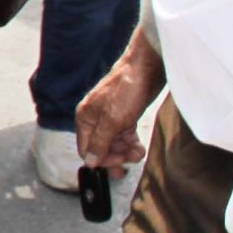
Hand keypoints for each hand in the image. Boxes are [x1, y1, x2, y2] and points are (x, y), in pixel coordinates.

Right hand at [75, 30, 162, 174]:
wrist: (148, 67)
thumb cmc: (127, 89)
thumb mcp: (112, 120)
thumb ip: (99, 142)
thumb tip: (89, 161)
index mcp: (85, 118)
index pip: (87, 149)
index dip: (101, 160)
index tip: (117, 165)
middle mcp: (95, 119)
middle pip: (100, 148)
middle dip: (115, 157)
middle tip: (129, 162)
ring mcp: (110, 117)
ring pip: (114, 144)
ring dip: (126, 152)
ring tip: (138, 153)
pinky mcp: (125, 115)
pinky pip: (124, 137)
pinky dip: (131, 144)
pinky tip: (139, 147)